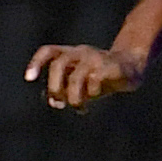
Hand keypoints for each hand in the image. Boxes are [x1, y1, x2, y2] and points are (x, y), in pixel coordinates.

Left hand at [26, 43, 143, 109]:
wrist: (132, 68)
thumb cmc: (100, 77)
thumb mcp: (79, 84)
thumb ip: (64, 91)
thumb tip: (54, 102)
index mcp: (70, 54)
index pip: (48, 52)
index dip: (36, 63)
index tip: (29, 79)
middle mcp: (80, 52)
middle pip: (59, 64)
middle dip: (55, 87)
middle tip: (58, 103)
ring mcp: (96, 58)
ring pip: (76, 77)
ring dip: (74, 97)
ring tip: (80, 108)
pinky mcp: (110, 66)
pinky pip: (95, 80)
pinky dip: (91, 93)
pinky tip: (94, 98)